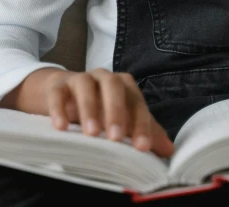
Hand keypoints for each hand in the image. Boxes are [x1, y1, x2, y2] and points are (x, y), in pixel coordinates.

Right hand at [43, 68, 174, 157]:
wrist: (64, 94)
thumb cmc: (100, 108)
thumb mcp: (122, 120)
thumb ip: (144, 132)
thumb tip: (169, 150)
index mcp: (124, 85)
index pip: (136, 101)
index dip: (141, 124)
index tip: (142, 147)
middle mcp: (104, 77)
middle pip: (113, 86)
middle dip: (116, 110)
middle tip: (116, 137)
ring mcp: (80, 78)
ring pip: (86, 85)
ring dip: (89, 108)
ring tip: (91, 133)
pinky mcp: (58, 86)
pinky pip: (58, 92)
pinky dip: (59, 108)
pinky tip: (61, 127)